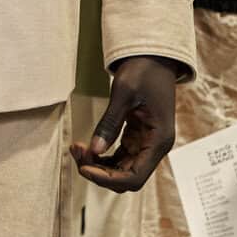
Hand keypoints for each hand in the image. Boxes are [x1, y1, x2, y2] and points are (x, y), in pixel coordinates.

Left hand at [71, 55, 178, 193]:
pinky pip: (119, 158)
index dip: (107, 178)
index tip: (85, 167)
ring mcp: (147, 144)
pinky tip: (87, 146)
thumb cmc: (143, 70)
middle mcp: (155, 147)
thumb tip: (95, 150)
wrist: (154, 57)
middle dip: (99, 172)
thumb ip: (110, 123)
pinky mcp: (138, 139)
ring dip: (98, 165)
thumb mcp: (124, 93)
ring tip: (77, 148)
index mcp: (159, 140)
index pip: (134, 177)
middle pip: (126, 178)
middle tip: (77, 152)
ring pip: (121, 170)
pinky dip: (102, 157)